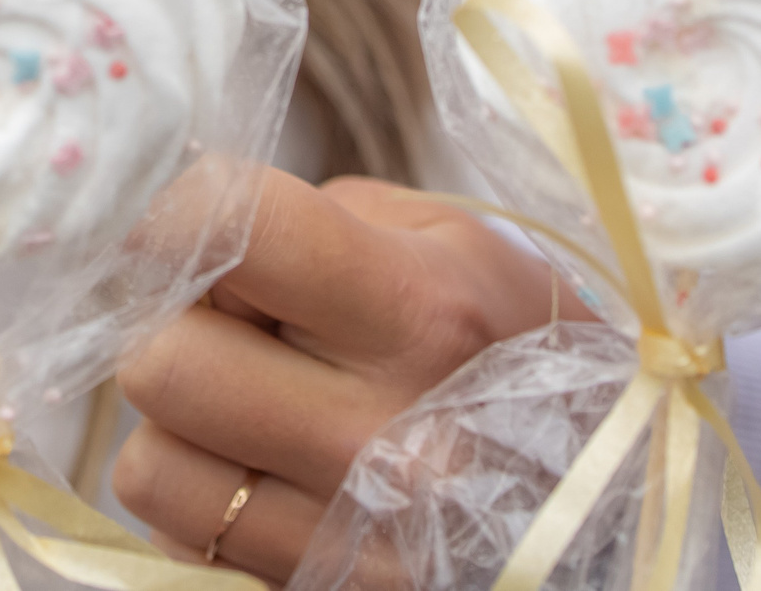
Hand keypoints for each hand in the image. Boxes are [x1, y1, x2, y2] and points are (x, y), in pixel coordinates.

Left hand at [112, 170, 563, 581]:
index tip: (182, 221)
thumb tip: (172, 238)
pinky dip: (204, 505)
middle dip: (175, 328)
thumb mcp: (444, 239)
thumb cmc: (511, 334)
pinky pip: (181, 546)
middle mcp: (384, 441)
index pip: (232, 232)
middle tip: (230, 322)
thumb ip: (306, 224)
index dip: (177, 214)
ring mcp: (353, 544)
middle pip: (162, 363)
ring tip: (253, 405)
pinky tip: (270, 476)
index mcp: (420, 315)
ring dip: (181, 428)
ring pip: (149, 470)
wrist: (612, 486)